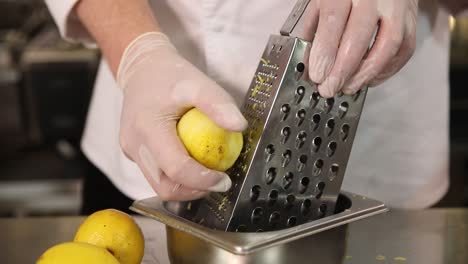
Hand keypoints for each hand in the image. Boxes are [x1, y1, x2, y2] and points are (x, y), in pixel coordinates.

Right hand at [117, 32, 247, 200]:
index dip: (203, 181)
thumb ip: (218, 103)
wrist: (142, 68)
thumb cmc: (169, 74)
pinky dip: (177, 176)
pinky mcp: (135, 153)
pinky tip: (193, 161)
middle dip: (194, 191)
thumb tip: (239, 126)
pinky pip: (157, 174)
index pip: (176, 168)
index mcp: (147, 128)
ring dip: (186, 186)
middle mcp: (134, 145)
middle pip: (164, 187)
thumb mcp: (197, 82)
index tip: (225, 180)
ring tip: (207, 172)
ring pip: (159, 185)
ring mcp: (132, 152)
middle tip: (218, 181)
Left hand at [303, 0, 418, 96]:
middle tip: (330, 88)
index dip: (325, 52)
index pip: (334, 20)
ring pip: (388, 44)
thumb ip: (314, 28)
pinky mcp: (412, 17)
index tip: (318, 75)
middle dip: (343, 69)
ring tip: (349, 87)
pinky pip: (405, 47)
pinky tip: (370, 78)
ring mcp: (397, 6)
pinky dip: (387, 69)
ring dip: (366, 73)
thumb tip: (310, 62)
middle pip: (360, 35)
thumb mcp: (322, 0)